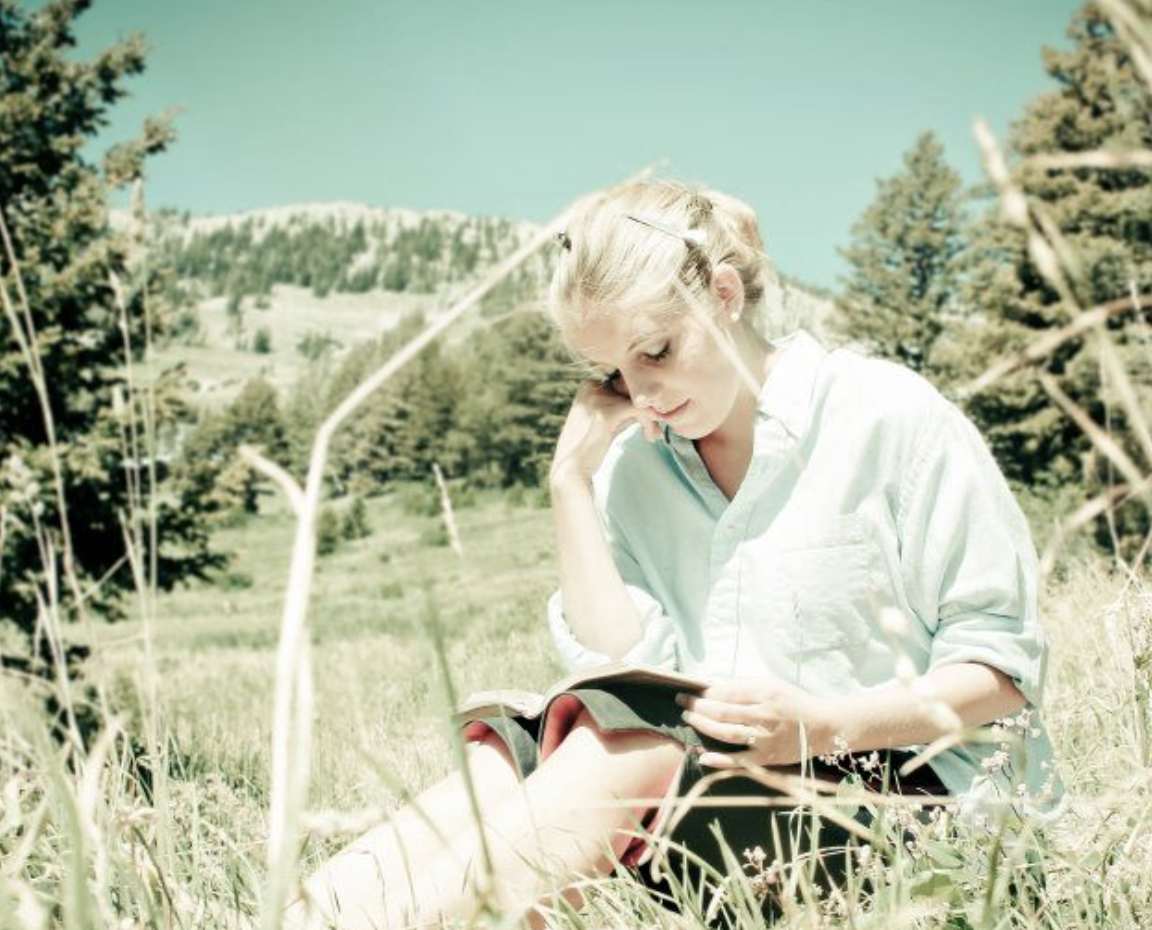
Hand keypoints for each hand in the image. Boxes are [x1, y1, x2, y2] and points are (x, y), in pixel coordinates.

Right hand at [549, 379, 660, 486]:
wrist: (572, 469)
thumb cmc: (589, 448)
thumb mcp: (604, 420)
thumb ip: (621, 407)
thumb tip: (649, 402)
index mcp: (588, 385)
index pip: (624, 385)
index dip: (638, 402)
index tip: (646, 421)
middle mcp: (591, 387)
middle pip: (632, 391)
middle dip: (646, 409)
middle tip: (652, 429)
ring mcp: (599, 398)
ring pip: (639, 401)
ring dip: (650, 419)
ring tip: (652, 435)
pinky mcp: (608, 413)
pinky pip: (640, 410)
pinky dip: (650, 423)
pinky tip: (650, 436)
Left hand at [676, 676, 835, 768]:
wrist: (823, 727)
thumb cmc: (793, 702)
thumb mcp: (772, 684)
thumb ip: (745, 685)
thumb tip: (714, 687)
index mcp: (765, 693)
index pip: (727, 692)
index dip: (705, 693)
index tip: (691, 692)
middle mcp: (764, 715)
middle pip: (723, 712)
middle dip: (698, 707)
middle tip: (682, 704)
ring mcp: (765, 738)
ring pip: (727, 733)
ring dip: (703, 726)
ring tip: (688, 720)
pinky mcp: (768, 758)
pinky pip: (740, 761)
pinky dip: (720, 760)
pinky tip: (702, 755)